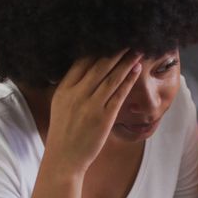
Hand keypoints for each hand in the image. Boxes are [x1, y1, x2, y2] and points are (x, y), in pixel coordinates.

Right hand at [44, 50, 141, 174]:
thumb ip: (71, 88)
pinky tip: (136, 69)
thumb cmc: (64, 132)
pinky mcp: (103, 117)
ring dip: (126, 62)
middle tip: (128, 38)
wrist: (64, 158)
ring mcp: (90, 105)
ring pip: (111, 77)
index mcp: (63, 89)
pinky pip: (119, 94)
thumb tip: (86, 72)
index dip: (97, 48)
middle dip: (115, 51)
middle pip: (98, 65)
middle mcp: (76, 94)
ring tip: (137, 50)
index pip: (81, 62)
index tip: (110, 38)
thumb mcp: (60, 105)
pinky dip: (128, 80)